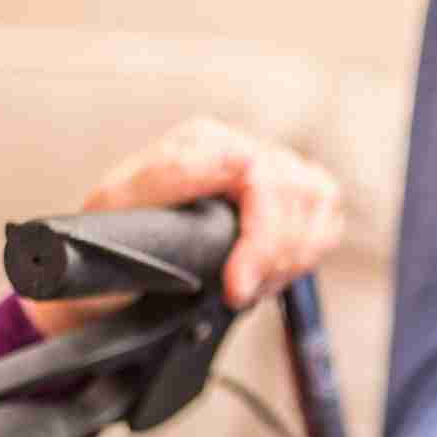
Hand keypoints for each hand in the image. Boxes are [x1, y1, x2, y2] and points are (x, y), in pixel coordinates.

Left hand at [21, 115, 344, 335]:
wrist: (111, 270)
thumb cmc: (112, 242)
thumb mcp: (120, 206)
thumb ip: (172, 175)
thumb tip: (236, 160)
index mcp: (202, 142)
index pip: (265, 176)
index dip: (261, 239)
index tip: (237, 286)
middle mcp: (240, 148)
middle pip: (301, 191)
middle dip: (277, 255)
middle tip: (242, 293)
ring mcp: (267, 170)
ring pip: (321, 201)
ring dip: (295, 254)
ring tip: (254, 284)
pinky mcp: (285, 197)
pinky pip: (325, 214)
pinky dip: (310, 249)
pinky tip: (274, 271)